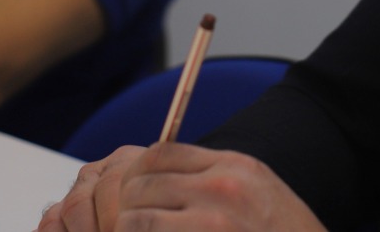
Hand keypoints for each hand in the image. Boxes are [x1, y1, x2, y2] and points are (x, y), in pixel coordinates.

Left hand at [43, 143, 327, 231]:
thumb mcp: (257, 194)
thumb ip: (213, 181)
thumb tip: (159, 180)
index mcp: (233, 167)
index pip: (159, 154)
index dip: (135, 176)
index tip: (131, 198)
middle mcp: (223, 188)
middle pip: (140, 184)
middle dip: (124, 210)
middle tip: (122, 228)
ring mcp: (214, 223)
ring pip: (135, 220)